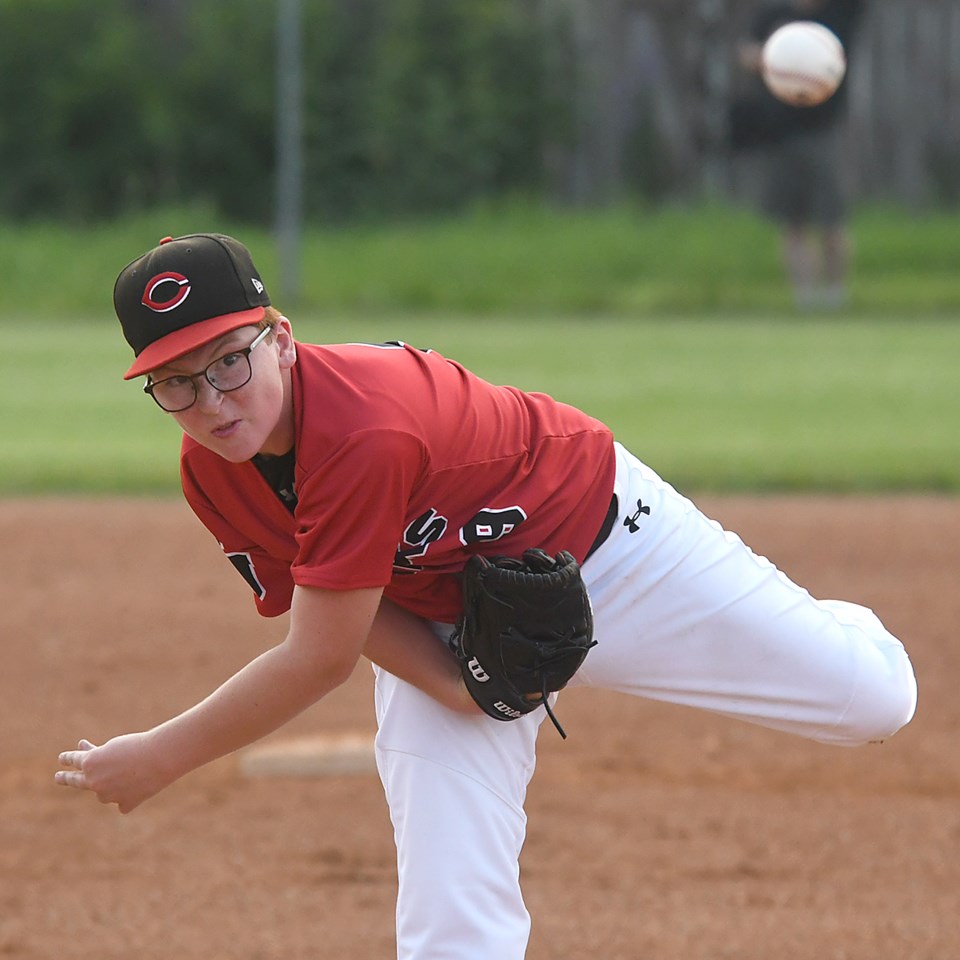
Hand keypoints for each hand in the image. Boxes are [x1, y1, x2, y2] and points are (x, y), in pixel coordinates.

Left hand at [55, 732, 170, 813]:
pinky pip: (122, 802)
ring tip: (130, 771)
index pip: (75, 760)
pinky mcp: (124, 805)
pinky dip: (128, 794)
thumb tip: (83, 749)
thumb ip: (98, 754)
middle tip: (58, 777)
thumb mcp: (114, 746)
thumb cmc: (138, 746)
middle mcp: (94, 782)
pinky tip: (140, 787)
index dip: (68, 758)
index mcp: (90, 764)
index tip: (62, 758)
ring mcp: (108, 796)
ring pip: (105, 792)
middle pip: (77, 781)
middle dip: (67, 778)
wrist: (161, 758)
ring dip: (113, 783)